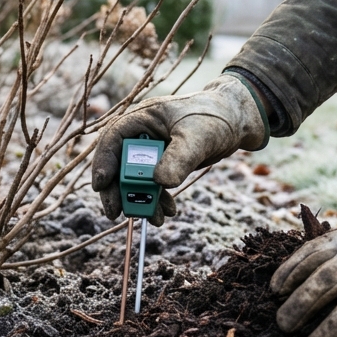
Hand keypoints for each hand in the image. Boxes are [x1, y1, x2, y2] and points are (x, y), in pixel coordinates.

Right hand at [91, 74, 266, 224]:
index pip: (113, 139)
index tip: (101, 185)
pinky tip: (167, 211)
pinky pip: (152, 185)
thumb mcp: (197, 137)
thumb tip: (160, 183)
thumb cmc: (214, 118)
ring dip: (141, 200)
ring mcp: (149, 151)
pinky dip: (157, 200)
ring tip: (154, 218)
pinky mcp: (161, 164)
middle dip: (119, 190)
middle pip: (118, 164)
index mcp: (141, 118)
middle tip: (116, 213)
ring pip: (134, 179)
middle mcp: (140, 134)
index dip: (103, 162)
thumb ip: (178, 158)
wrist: (235, 122)